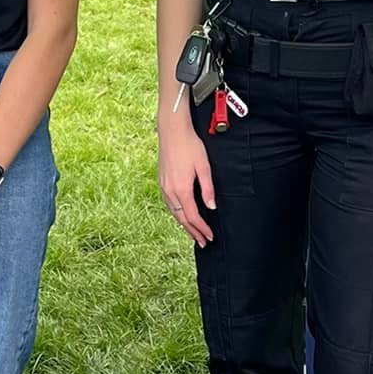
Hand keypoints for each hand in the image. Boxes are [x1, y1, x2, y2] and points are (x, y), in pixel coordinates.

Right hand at [158, 115, 216, 246]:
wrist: (172, 131)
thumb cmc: (190, 146)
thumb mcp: (204, 167)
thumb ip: (208, 189)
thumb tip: (211, 207)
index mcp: (181, 189)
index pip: (193, 216)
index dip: (202, 229)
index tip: (210, 237)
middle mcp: (170, 191)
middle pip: (182, 218)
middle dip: (193, 232)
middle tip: (203, 242)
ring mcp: (164, 187)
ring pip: (174, 213)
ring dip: (184, 225)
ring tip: (193, 233)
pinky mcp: (162, 182)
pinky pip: (169, 204)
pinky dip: (177, 214)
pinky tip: (182, 215)